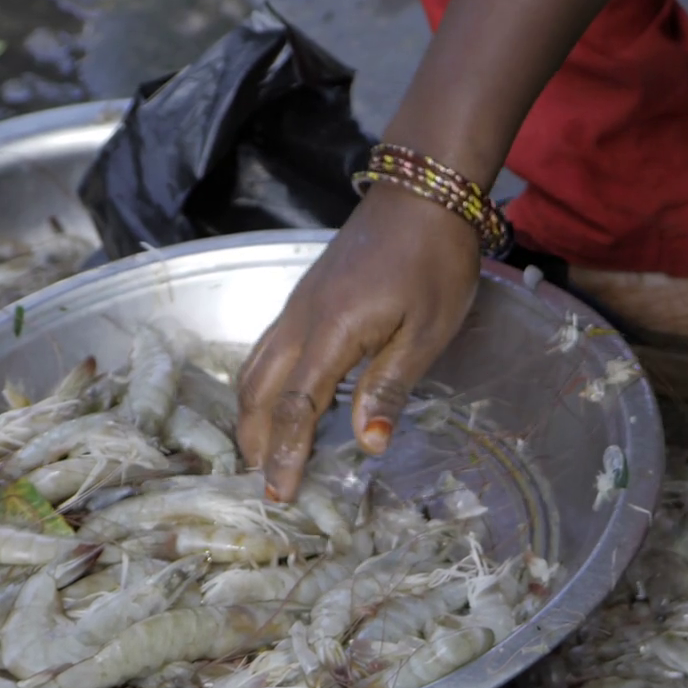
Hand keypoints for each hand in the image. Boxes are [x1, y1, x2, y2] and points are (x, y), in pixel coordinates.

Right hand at [235, 184, 480, 500]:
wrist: (423, 192)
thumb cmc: (434, 260)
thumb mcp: (427, 330)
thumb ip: (391, 385)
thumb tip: (369, 442)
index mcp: (330, 332)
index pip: (296, 408)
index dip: (286, 454)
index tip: (281, 496)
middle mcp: (300, 320)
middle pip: (257, 391)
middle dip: (255, 441)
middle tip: (264, 485)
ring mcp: (298, 306)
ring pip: (255, 368)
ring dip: (253, 415)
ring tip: (263, 453)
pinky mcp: (306, 298)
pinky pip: (268, 350)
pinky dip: (264, 386)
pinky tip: (283, 404)